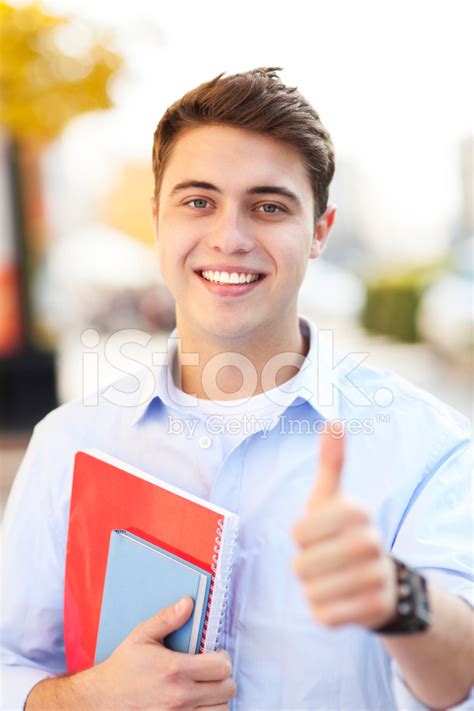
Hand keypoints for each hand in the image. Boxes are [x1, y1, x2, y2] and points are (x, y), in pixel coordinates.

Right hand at [94, 596, 236, 708]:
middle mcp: (180, 697)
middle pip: (227, 689)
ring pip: (221, 710)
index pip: (222, 667)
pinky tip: (198, 702)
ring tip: (206, 688)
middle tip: (212, 671)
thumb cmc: (122, 668)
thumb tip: (188, 603)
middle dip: (224, 677)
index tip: (215, 655)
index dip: (223, 658)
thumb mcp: (141, 637)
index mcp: (175, 670)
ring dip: (218, 698)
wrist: (101, 701)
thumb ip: (167, 618)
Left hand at [292, 425, 397, 629]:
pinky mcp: (371, 609)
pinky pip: (323, 614)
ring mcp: (374, 577)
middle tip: (325, 559)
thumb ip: (330, 462)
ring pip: (311, 590)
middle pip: (301, 564)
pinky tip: (340, 598)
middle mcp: (371, 541)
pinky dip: (323, 610)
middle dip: (305, 564)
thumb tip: (334, 421)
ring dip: (313, 587)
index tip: (318, 532)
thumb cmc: (342, 532)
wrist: (379, 578)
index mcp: (356, 510)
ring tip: (333, 577)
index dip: (300, 536)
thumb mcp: (333, 497)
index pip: (298, 531)